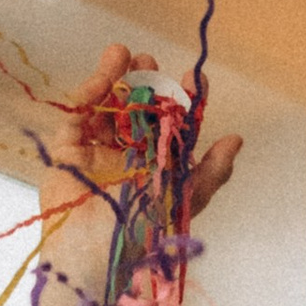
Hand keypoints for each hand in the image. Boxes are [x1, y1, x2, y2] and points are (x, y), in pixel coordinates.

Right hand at [41, 42, 241, 272]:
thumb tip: (237, 138)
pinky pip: (79, 114)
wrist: (99, 254)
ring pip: (108, 105)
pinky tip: (103, 76)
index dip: (184, 99)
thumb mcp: (187, 200)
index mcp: (159, 165)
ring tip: (123, 52)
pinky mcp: (68, 149)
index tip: (195, 78)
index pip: (173, 125)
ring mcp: (98, 150)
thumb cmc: (146, 234)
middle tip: (150, 59)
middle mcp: (130, 155)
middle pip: (138, 108)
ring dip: (116, 77)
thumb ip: (213, 171)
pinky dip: (90, 92)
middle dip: (145, 82)